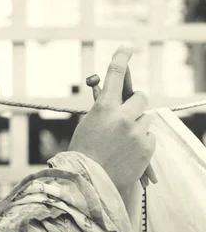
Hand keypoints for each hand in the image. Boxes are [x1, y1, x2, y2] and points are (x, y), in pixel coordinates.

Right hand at [68, 45, 155, 194]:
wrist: (90, 184)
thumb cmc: (82, 155)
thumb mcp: (87, 127)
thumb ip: (103, 112)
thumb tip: (116, 103)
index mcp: (103, 109)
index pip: (114, 75)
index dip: (121, 58)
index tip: (127, 47)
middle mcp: (122, 116)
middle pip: (140, 97)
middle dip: (134, 103)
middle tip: (127, 114)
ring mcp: (137, 132)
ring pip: (145, 119)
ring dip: (137, 126)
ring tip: (121, 144)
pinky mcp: (147, 146)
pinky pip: (149, 136)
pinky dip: (141, 142)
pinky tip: (127, 153)